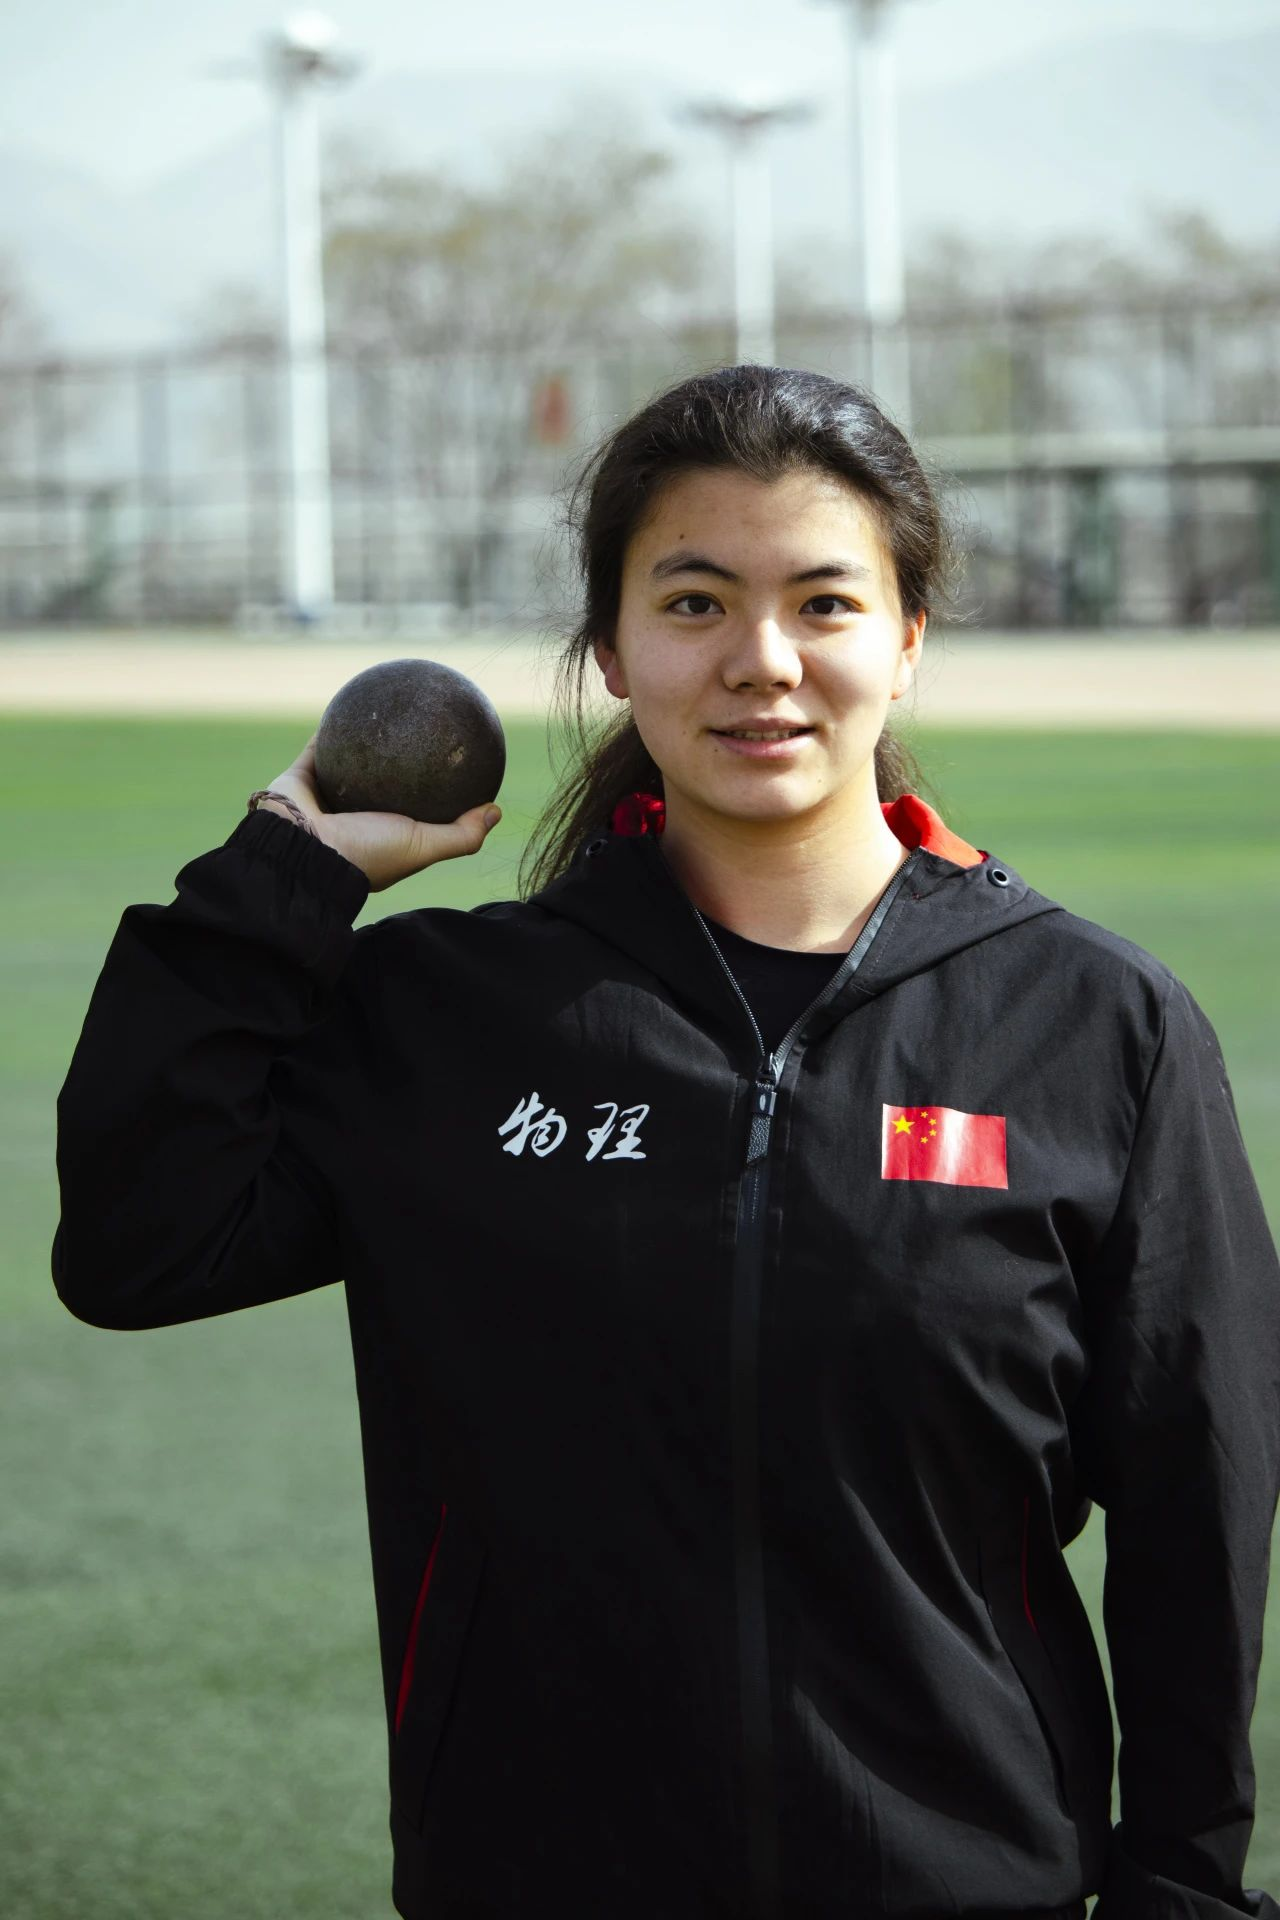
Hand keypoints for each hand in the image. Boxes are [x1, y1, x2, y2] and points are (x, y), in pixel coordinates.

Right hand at [257, 735, 501, 893]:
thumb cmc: (366, 852)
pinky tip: (353, 702)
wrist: (302, 849)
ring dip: (363, 744)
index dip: (434, 797)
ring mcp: (323, 801)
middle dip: (399, 767)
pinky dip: (331, 728)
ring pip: (347, 766)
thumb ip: (461, 834)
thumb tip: (496, 811)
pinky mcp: (298, 779)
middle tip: (423, 736)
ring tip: (387, 716)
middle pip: (379, 788)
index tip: (456, 772)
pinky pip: (318, 746)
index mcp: (379, 841)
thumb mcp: (423, 846)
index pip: (413, 816)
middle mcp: (351, 821)